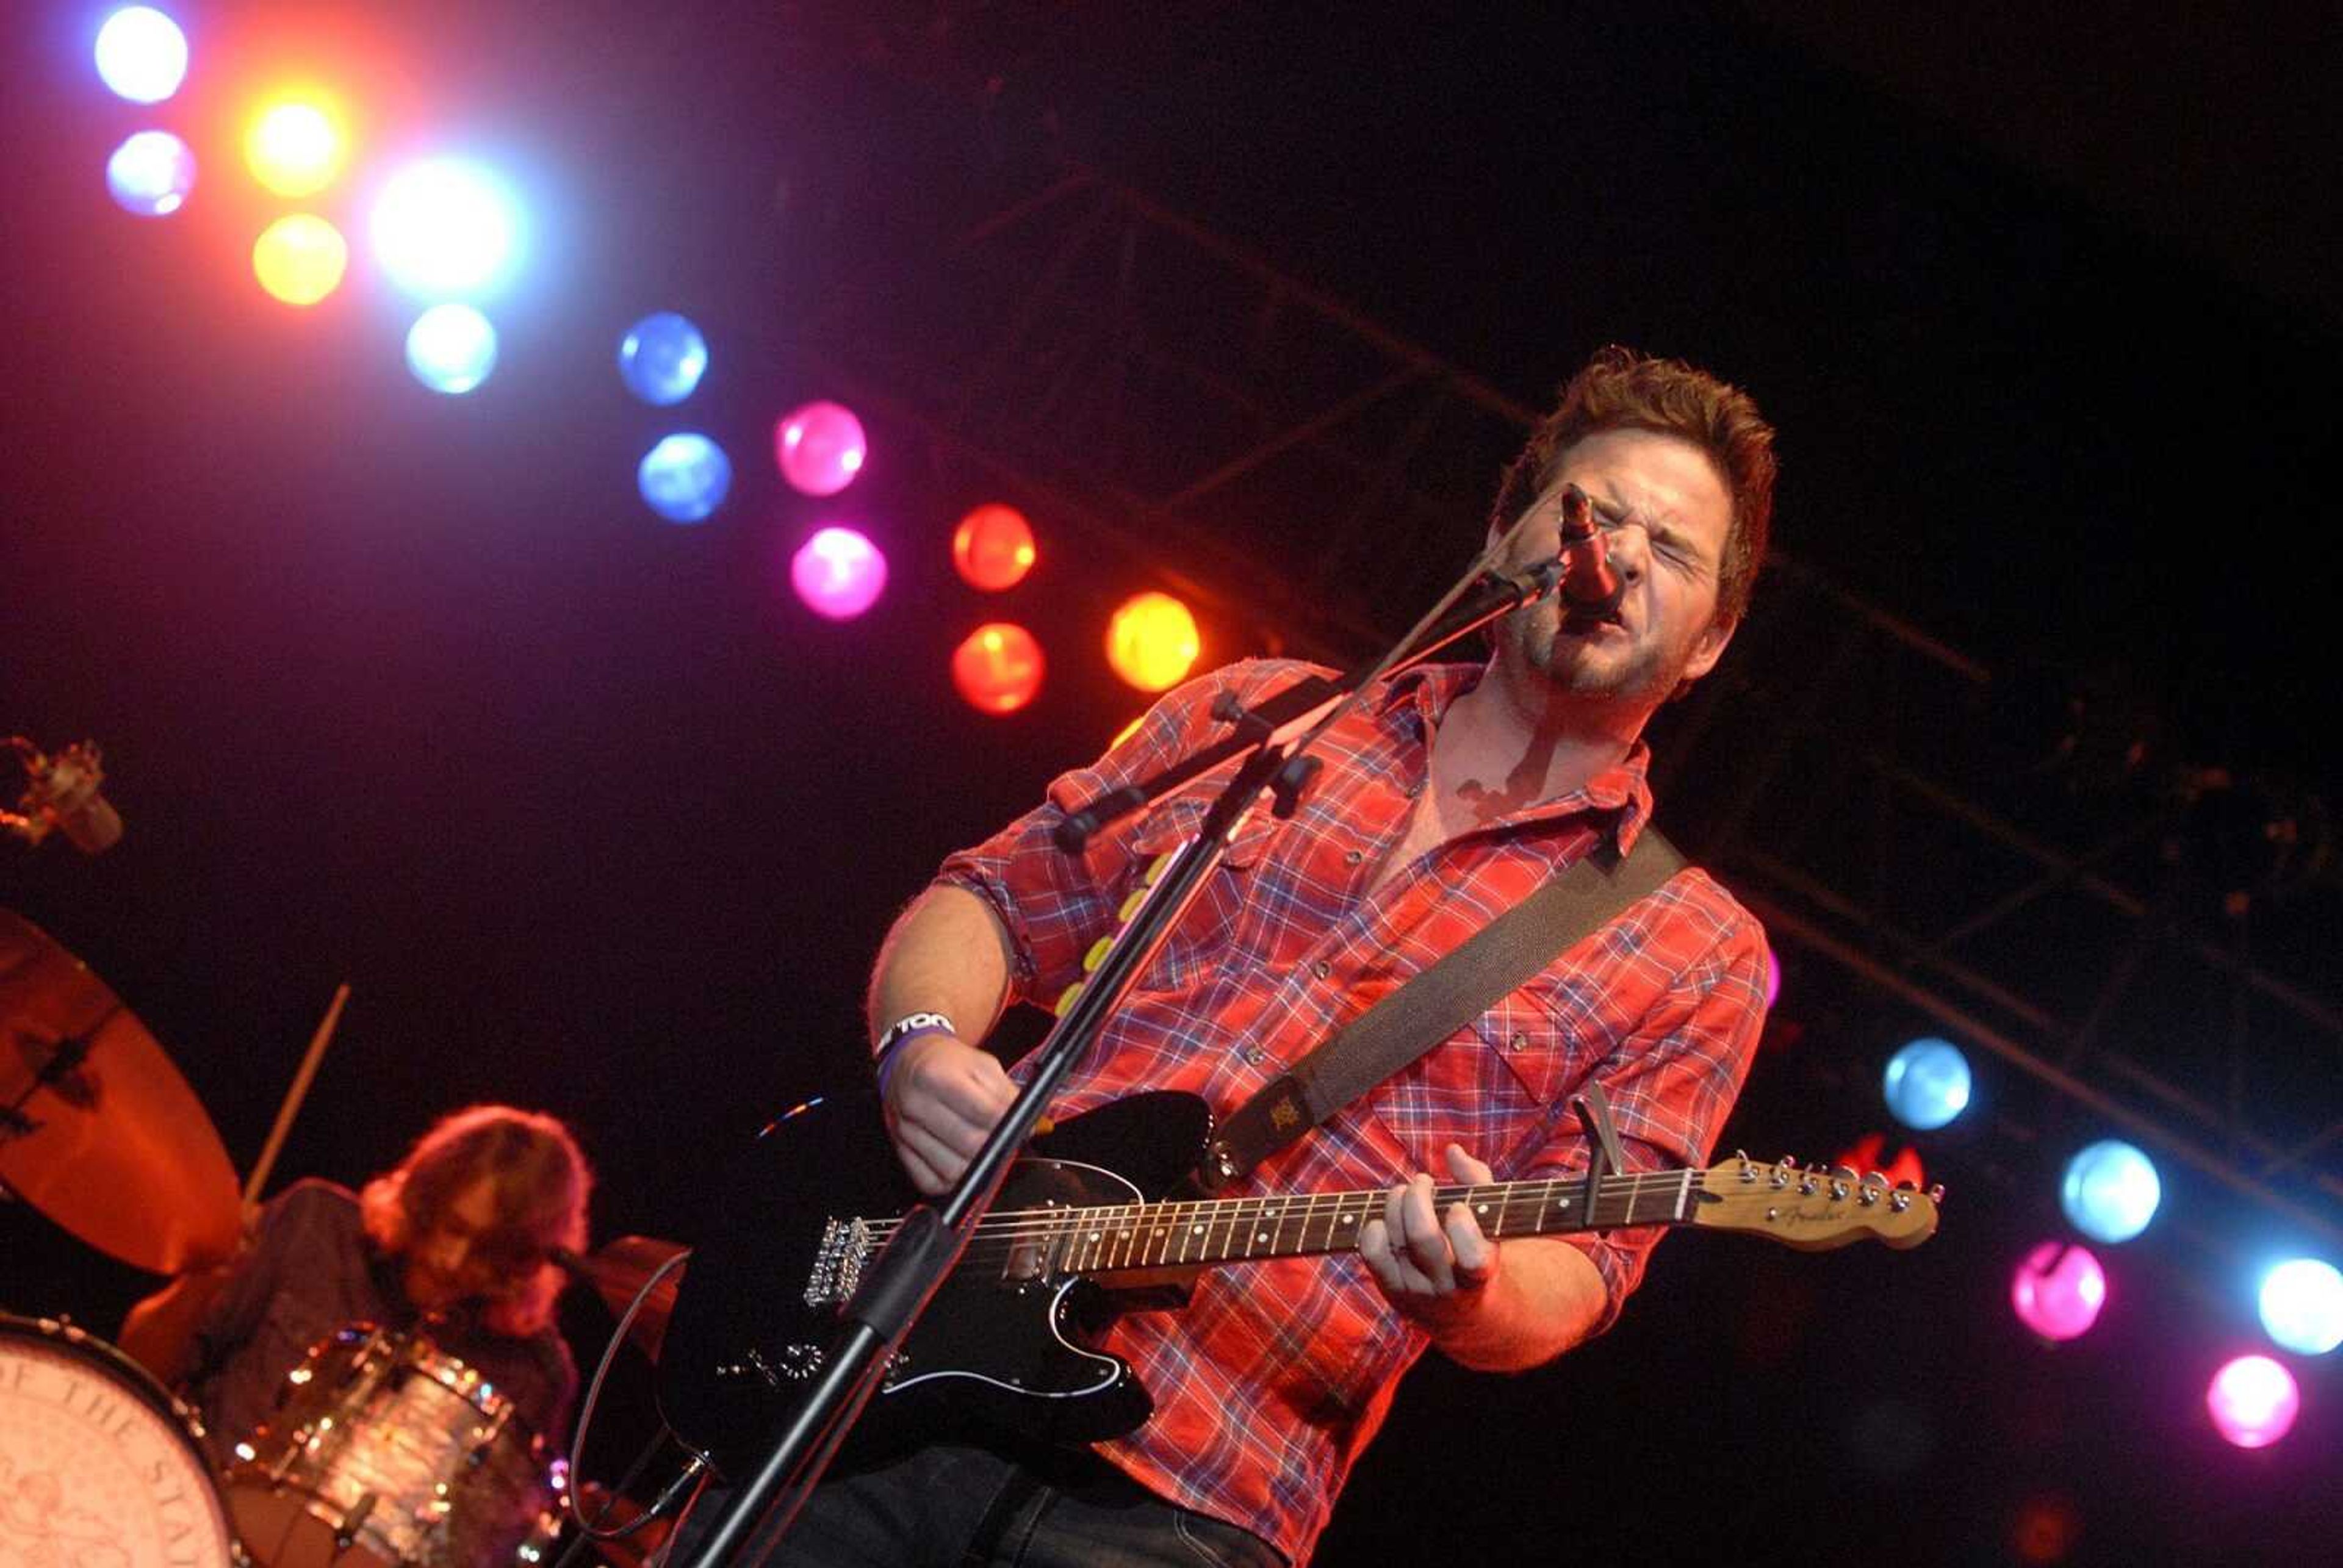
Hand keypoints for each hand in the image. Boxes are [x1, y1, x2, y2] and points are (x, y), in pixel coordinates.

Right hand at [880, 1031, 1017, 1194]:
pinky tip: (962, 1165)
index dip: (1008, 1124)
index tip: (1021, 1126)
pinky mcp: (900, 1151)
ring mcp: (904, 1131)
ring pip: (950, 1169)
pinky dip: (952, 1181)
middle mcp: (915, 1104)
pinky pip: (929, 1182)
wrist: (909, 1062)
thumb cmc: (947, 1063)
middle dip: (996, 1148)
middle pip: (967, 1144)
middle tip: (1008, 1143)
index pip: (982, 1111)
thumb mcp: (982, 1065)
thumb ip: (1007, 1093)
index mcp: (935, 1075)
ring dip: (977, 1169)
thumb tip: (1034, 1124)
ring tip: (987, 1154)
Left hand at [1358, 1143, 1500, 1328]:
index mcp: (1481, 1274)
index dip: (1463, 1227)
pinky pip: (1373, 1254)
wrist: (1463, 1313)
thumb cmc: (1478, 1250)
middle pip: (1423, 1239)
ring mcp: (1416, 1291)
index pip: (1473, 1258)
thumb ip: (1478, 1181)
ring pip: (1397, 1241)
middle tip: (1423, 1181)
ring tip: (1406, 1192)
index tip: (1459, 1206)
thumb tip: (1452, 1150)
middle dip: (1418, 1198)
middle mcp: (1447, 1287)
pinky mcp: (1391, 1290)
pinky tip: (1384, 1218)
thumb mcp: (1490, 1222)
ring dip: (1396, 1204)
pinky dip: (1373, 1227)